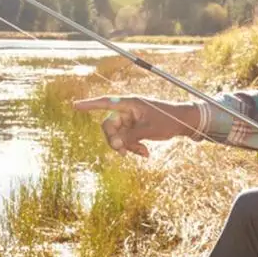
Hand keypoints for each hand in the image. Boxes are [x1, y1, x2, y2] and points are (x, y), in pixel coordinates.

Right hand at [72, 96, 200, 156]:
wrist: (182, 123)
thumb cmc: (167, 120)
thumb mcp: (149, 129)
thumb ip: (130, 136)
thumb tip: (116, 144)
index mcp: (129, 104)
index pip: (105, 103)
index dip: (89, 105)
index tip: (75, 106)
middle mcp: (127, 111)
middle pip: (109, 126)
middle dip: (114, 140)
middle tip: (123, 152)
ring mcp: (131, 121)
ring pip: (118, 136)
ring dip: (127, 147)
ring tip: (142, 153)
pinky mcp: (136, 129)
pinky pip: (127, 141)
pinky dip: (134, 148)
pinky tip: (146, 154)